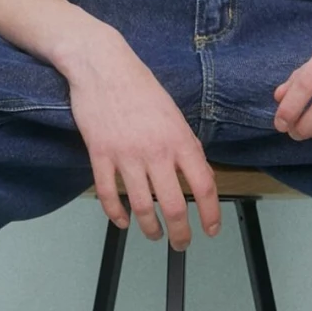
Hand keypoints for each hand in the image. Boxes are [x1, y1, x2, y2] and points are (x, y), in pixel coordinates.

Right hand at [65, 32, 221, 247]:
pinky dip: (116, 214)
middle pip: (172, 205)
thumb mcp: (174, 114)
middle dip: (180, 233)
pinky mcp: (99, 154)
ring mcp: (126, 154)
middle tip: (181, 244)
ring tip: (154, 235)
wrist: (102, 65)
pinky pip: (108, 193)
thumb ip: (187, 147)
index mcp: (180, 139)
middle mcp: (156, 151)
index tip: (211, 229)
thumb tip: (200, 177)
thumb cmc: (140, 86)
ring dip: (149, 229)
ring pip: (140, 206)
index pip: (203, 186)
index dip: (210, 213)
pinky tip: (123, 222)